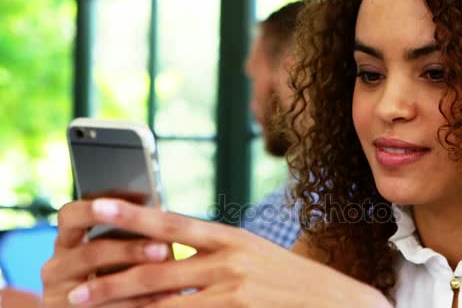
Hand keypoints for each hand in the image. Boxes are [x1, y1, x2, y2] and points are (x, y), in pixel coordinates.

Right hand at [41, 199, 172, 307]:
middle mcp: (56, 266)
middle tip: (164, 248)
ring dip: (137, 277)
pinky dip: (140, 302)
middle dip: (130, 249)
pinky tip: (165, 296)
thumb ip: (125, 236)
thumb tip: (163, 215)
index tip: (145, 199)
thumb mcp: (106, 254)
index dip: (104, 203)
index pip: (71, 215)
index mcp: (65, 242)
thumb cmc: (106, 276)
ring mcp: (59, 295)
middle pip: (91, 252)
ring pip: (99, 285)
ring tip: (168, 272)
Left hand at [49, 198, 391, 307]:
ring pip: (164, 303)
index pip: (172, 223)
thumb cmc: (292, 280)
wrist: (340, 302)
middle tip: (76, 292)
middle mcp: (229, 260)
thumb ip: (214, 253)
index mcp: (230, 237)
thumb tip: (172, 254)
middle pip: (158, 269)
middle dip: (112, 283)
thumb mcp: (254, 255)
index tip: (96, 208)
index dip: (132, 216)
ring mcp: (234, 290)